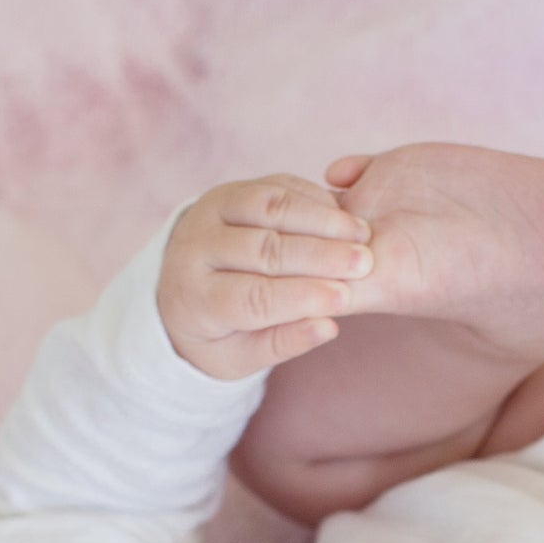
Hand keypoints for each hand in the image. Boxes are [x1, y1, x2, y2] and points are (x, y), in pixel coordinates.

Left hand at [157, 175, 377, 379]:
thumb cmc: (218, 331)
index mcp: (195, 297)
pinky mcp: (233, 190)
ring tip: (361, 234)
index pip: (252, 297)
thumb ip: (282, 343)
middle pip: (262, 248)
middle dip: (319, 255)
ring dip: (320, 219)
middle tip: (364, 263)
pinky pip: (276, 186)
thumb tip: (328, 328)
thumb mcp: (239, 356)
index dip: (300, 297)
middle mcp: (195, 248)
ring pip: (269, 206)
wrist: (179, 287)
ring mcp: (211, 211)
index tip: (344, 298)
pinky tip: (345, 217)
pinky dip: (313, 198)